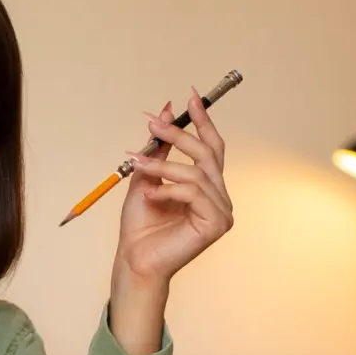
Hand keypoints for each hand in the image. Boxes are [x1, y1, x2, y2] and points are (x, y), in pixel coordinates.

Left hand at [115, 88, 233, 285]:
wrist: (134, 258)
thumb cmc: (140, 225)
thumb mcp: (146, 176)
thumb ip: (159, 147)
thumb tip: (165, 110)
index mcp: (206, 185)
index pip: (211, 146)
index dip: (203, 121)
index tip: (190, 96)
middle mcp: (218, 196)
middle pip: (208, 154)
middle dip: (180, 135)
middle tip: (153, 124)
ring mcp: (221, 211)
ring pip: (197, 173)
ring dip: (164, 165)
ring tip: (139, 166)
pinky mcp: (216, 224)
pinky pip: (195, 194)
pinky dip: (169, 190)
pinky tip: (151, 195)